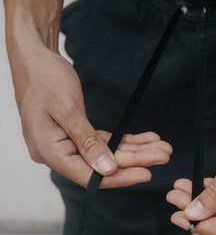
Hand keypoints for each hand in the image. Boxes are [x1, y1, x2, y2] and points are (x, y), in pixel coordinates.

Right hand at [9, 37, 171, 186]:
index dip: (118, 177)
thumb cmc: (44, 78)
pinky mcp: (74, 134)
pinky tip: (146, 139)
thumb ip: (88, 142)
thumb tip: (108, 169)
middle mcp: (56, 153)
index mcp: (48, 152)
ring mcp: (65, 144)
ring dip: (134, 151)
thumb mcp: (68, 109)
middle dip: (135, 160)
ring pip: (105, 154)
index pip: (87, 176)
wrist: (34, 57)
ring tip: (161, 147)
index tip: (146, 173)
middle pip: (101, 165)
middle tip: (163, 155)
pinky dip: (124, 141)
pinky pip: (102, 142)